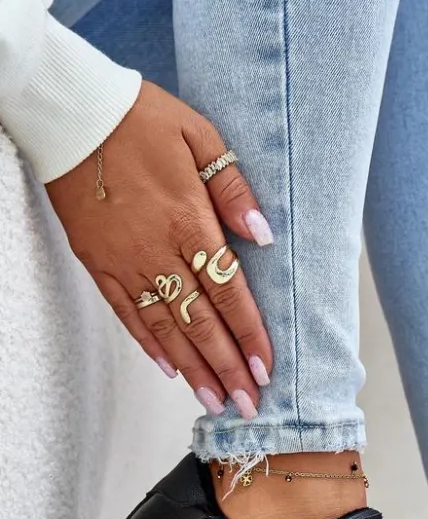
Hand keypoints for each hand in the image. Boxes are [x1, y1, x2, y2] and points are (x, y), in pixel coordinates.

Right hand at [46, 80, 273, 418]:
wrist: (70, 112)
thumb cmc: (141, 119)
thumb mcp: (200, 137)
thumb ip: (233, 190)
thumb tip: (263, 237)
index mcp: (189, 220)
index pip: (228, 292)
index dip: (249, 335)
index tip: (267, 369)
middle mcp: (157, 250)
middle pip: (200, 322)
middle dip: (227, 368)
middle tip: (248, 406)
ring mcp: (124, 261)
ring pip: (164, 327)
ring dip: (192, 369)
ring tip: (214, 401)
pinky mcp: (97, 263)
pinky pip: (126, 312)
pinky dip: (148, 344)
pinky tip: (168, 369)